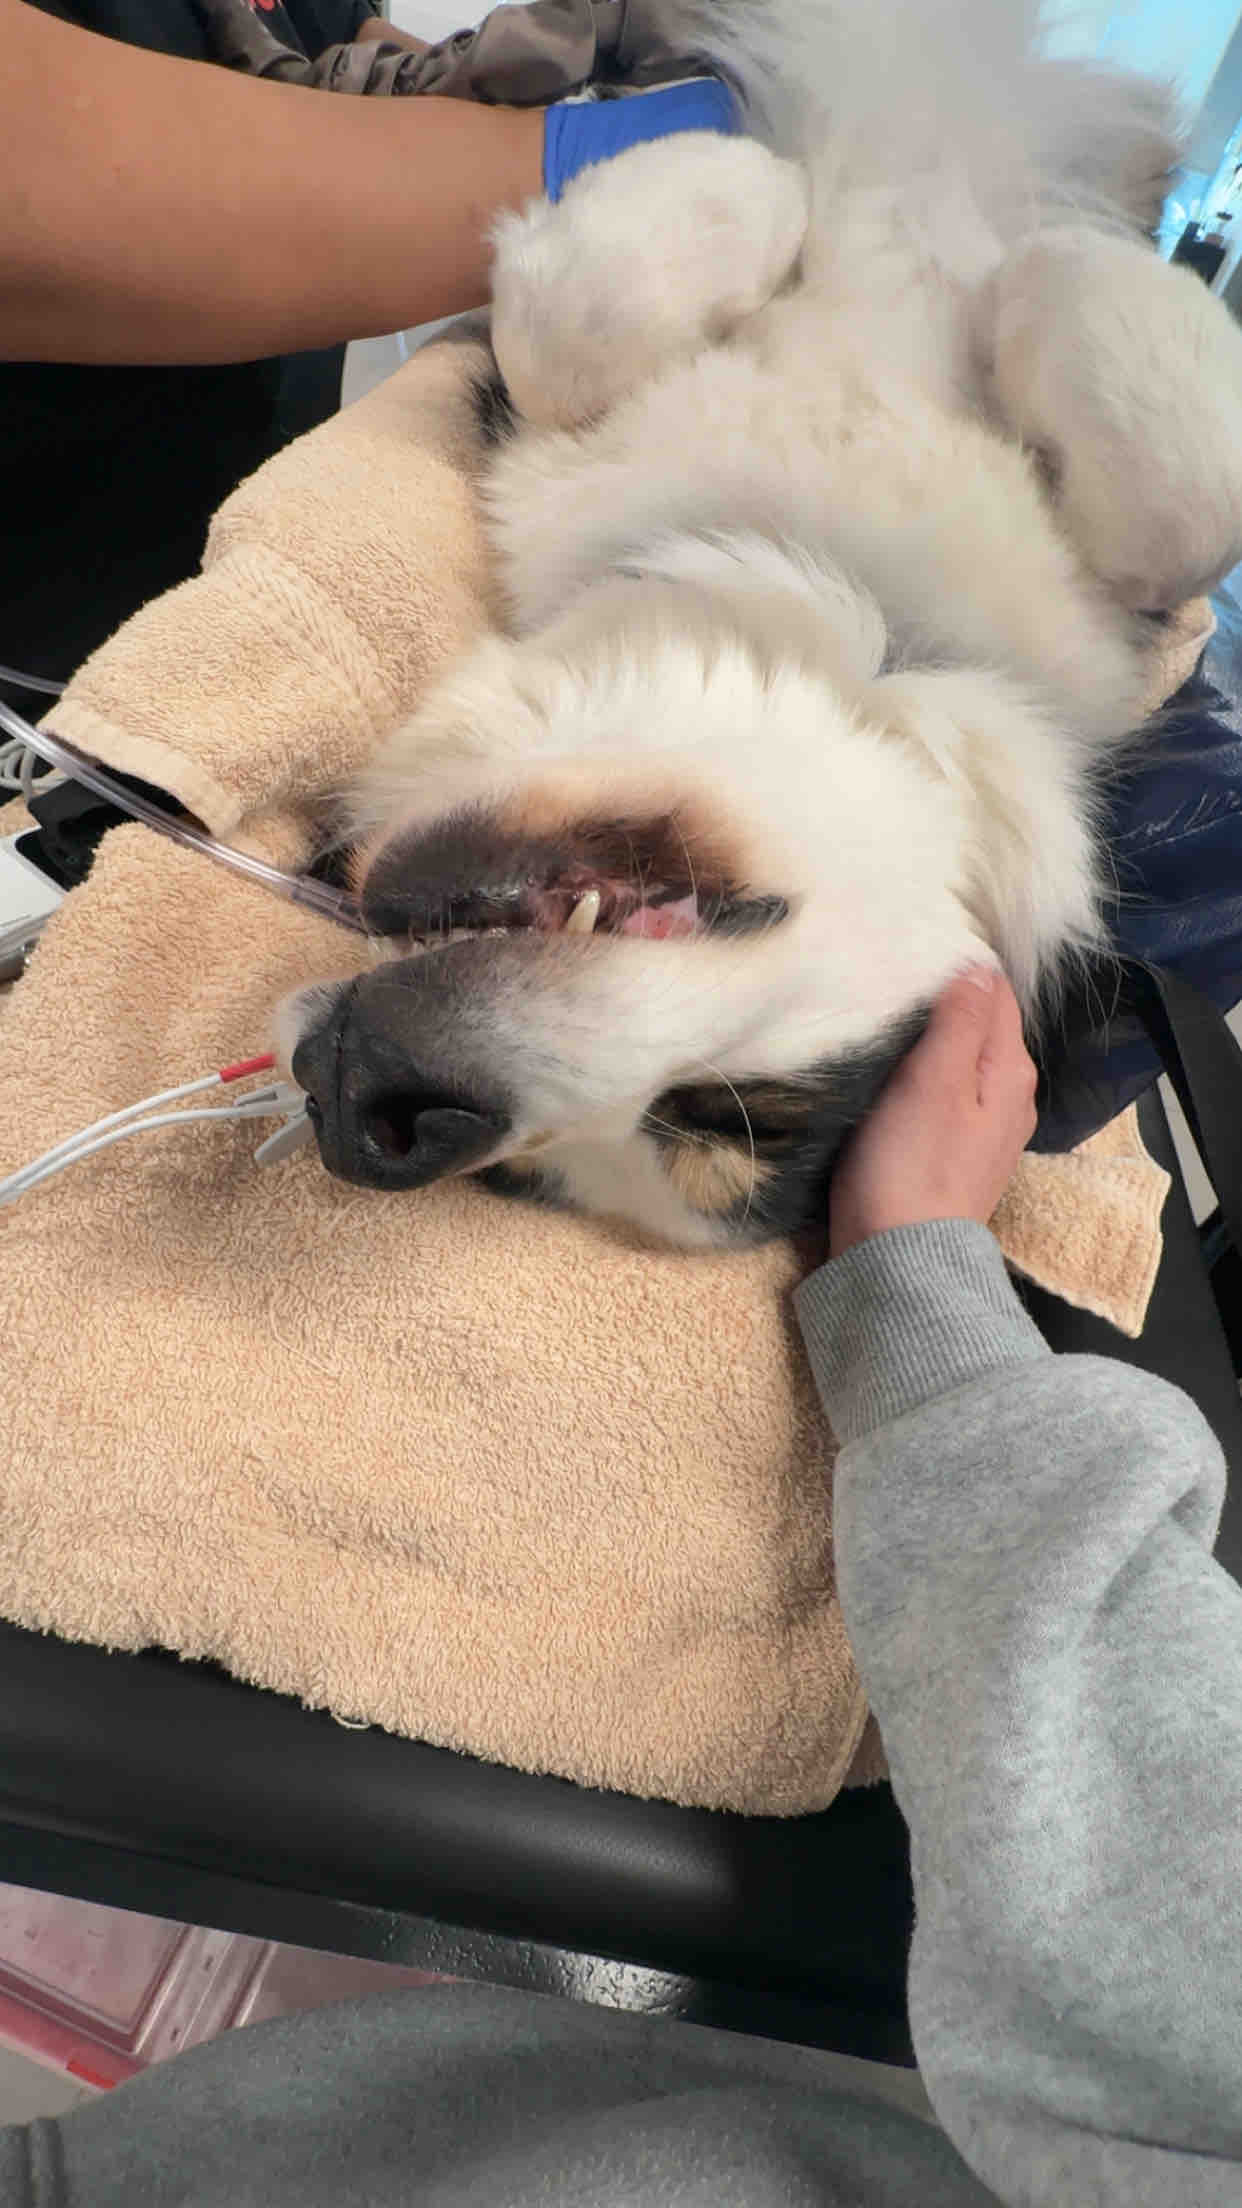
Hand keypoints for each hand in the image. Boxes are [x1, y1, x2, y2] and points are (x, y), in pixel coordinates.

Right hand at [826, 967, 1038, 1258]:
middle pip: (980, 1021)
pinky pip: (944, 1090)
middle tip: (890, 972)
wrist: (897, 1261)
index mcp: (1011, 1067)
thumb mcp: (936, 1079)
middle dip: (942, 995)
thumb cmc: (912, 1165)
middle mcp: (1010, 1093)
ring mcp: (984, 1125)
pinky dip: (922, 1071)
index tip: (910, 945)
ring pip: (960, 1055)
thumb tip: (974, 962)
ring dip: (929, 1034)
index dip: (956, 961)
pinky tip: (890, 1068)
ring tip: (885, 1012)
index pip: (994, 987)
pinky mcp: (953, 1150)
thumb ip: (960, 1018)